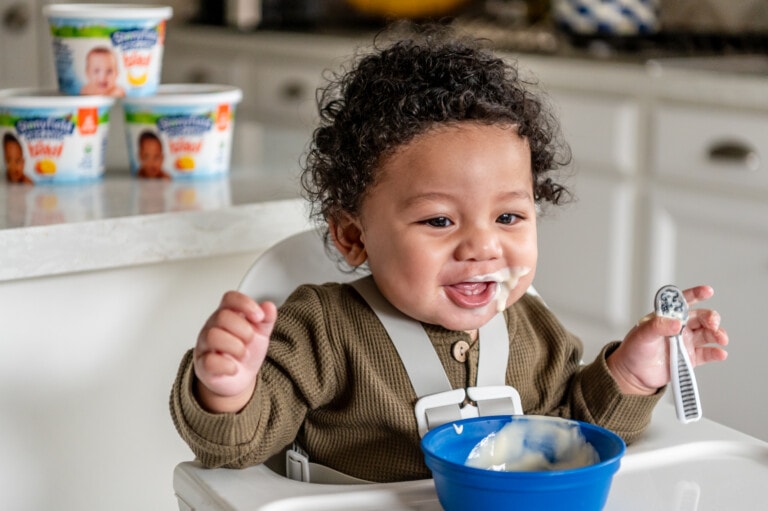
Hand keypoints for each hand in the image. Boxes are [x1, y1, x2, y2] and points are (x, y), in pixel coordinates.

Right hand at [193, 291, 276, 411]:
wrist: (238, 379)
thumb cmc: (245, 353)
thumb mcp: (260, 334)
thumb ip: (266, 320)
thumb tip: (269, 307)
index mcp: (227, 315)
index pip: (230, 298)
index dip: (245, 304)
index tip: (259, 316)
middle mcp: (213, 327)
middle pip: (222, 316)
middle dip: (243, 330)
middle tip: (250, 340)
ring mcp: (206, 345)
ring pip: (213, 336)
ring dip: (236, 346)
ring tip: (242, 354)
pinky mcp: (203, 365)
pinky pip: (209, 361)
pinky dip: (227, 366)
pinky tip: (234, 368)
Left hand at [607, 285, 728, 395]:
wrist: (634, 373)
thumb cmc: (634, 350)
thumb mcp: (642, 335)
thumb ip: (657, 327)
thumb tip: (677, 323)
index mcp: (667, 316)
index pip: (683, 302)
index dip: (696, 294)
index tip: (708, 291)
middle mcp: (679, 327)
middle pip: (701, 317)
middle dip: (711, 318)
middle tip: (713, 324)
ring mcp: (686, 342)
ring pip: (708, 334)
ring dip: (718, 334)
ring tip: (721, 339)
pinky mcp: (690, 358)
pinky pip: (707, 354)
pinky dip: (716, 353)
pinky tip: (721, 353)